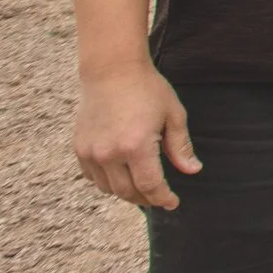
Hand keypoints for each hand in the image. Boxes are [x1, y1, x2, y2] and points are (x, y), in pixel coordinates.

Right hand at [73, 61, 198, 208]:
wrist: (112, 70)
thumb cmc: (148, 90)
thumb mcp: (172, 115)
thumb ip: (180, 146)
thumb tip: (192, 171)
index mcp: (136, 145)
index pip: (150, 186)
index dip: (163, 198)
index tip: (173, 202)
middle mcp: (110, 153)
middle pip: (128, 192)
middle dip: (147, 199)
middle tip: (160, 198)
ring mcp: (91, 152)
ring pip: (109, 188)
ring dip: (127, 193)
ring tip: (143, 189)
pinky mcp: (80, 148)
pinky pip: (93, 177)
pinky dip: (108, 182)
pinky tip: (122, 176)